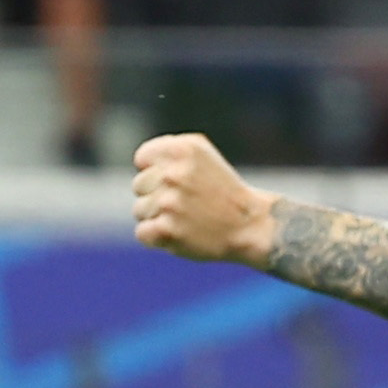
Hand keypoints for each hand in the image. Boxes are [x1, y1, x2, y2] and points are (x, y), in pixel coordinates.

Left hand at [128, 130, 275, 266]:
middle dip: (156, 195)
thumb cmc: (222, 189)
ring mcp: (169, 203)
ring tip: (186, 218)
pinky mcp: (166, 230)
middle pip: (138, 186)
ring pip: (139, 210)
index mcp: (181, 150)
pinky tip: (180, 233)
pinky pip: (142, 233)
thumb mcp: (203, 154)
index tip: (176, 181)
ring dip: (158, 217)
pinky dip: (157, 237)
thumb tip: (141, 162)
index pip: (142, 159)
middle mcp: (173, 174)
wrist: (249, 224)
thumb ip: (170, 150)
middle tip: (186, 203)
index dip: (155, 171)